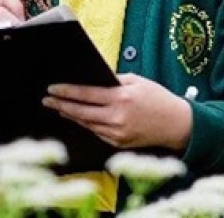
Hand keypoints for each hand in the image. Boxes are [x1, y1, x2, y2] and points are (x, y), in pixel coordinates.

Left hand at [42, 74, 192, 150]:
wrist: (177, 124)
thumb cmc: (157, 98)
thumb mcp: (137, 81)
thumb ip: (114, 81)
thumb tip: (91, 80)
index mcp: (121, 98)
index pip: (86, 95)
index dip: (66, 92)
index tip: (52, 88)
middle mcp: (117, 118)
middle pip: (81, 112)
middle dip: (61, 105)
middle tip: (46, 99)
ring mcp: (118, 133)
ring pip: (87, 124)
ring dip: (70, 115)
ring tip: (58, 107)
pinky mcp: (119, 143)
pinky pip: (97, 133)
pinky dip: (86, 125)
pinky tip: (76, 118)